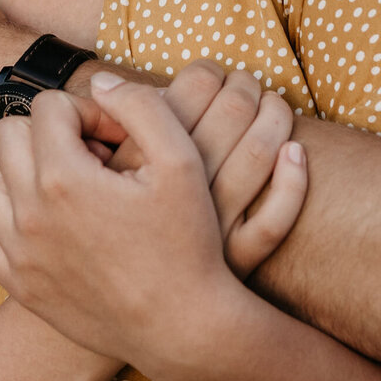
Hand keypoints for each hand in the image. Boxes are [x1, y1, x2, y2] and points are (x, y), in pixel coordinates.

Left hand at [0, 75, 305, 372]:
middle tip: (94, 160)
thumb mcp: (181, 160)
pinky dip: (7, 219)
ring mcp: (17, 252)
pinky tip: (50, 225)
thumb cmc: (187, 242)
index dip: (87, 112)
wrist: (182, 328)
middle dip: (50, 134)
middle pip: (9, 135)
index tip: (118, 140)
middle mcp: (27, 213)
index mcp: (63, 178)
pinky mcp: (17, 284)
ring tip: (67, 188)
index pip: (49, 107)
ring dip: (21, 172)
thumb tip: (101, 81)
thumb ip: (140, 105)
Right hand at [100, 61, 307, 275]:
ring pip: (259, 153)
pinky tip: (294, 153)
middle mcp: (181, 188)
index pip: (196, 85)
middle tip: (244, 84)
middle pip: (233, 110)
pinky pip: (276, 218)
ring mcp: (213, 226)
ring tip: (272, 105)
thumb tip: (111, 82)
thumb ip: (101, 127)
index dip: (209, 70)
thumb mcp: (87, 176)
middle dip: (245, 85)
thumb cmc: (96, 233)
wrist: (114, 310)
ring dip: (275, 115)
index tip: (212, 74)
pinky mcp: (236, 261)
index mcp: (143, 158)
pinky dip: (292, 180)